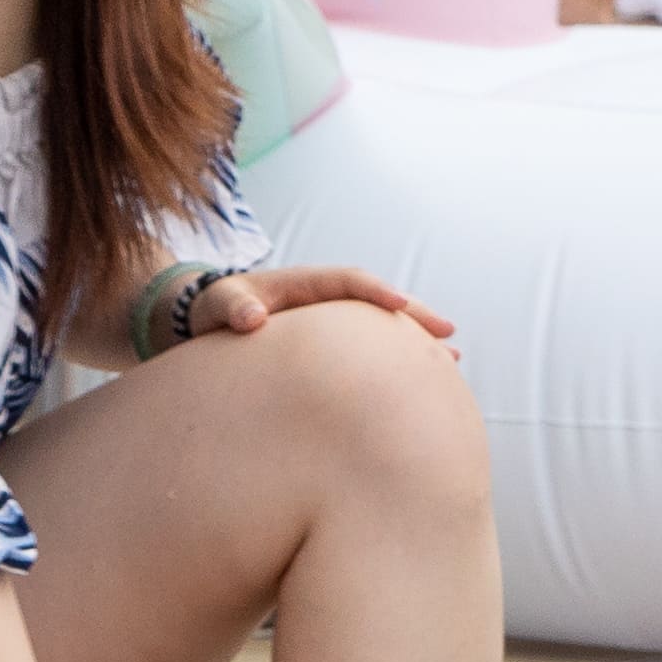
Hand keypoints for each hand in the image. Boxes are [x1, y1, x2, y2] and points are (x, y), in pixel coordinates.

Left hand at [189, 266, 455, 346]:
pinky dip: (397, 358)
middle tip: (447, 332)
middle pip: (380, 302)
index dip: (375, 291)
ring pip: (382, 326)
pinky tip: (420, 381)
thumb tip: (252, 318)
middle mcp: (328, 300)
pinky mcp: (334, 344)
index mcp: (306, 284)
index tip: (398, 304)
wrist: (210, 319)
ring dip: (415, 339)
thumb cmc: (216, 309)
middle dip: (415, 315)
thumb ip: (234, 306)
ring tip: (451, 358)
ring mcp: (334, 321)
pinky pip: (372, 346)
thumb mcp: (220, 303)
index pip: (348, 280)